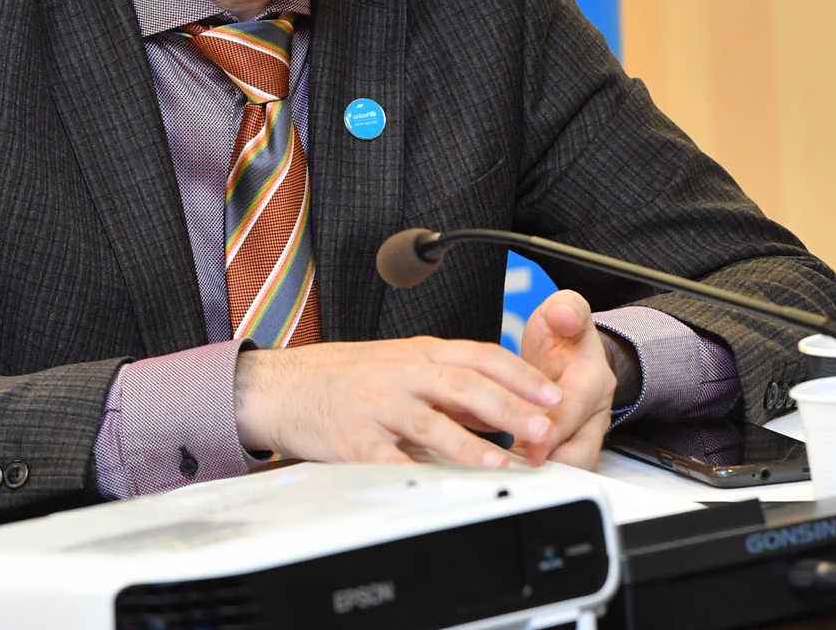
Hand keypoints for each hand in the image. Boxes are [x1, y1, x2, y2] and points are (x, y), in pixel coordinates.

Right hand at [234, 336, 564, 467]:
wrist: (283, 385)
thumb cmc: (345, 377)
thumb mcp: (402, 368)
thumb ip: (447, 387)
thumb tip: (498, 408)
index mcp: (419, 354)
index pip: (481, 356)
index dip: (520, 374)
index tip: (553, 392)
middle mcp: (403, 372)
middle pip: (465, 383)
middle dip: (510, 404)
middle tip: (545, 424)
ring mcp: (377, 402)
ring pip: (431, 416)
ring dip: (472, 440)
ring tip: (505, 459)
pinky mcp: (352, 434)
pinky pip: (387, 453)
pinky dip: (414, 467)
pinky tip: (436, 481)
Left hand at [516, 291, 617, 467]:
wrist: (570, 351)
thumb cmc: (564, 335)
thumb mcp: (563, 310)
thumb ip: (565, 309)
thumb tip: (564, 315)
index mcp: (594, 379)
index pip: (575, 410)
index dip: (553, 428)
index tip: (530, 442)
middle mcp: (595, 411)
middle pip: (580, 450)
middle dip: (550, 461)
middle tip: (516, 467)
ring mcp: (584, 431)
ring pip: (572, 464)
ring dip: (543, 471)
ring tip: (509, 474)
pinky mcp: (569, 445)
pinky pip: (557, 465)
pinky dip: (536, 471)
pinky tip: (509, 471)